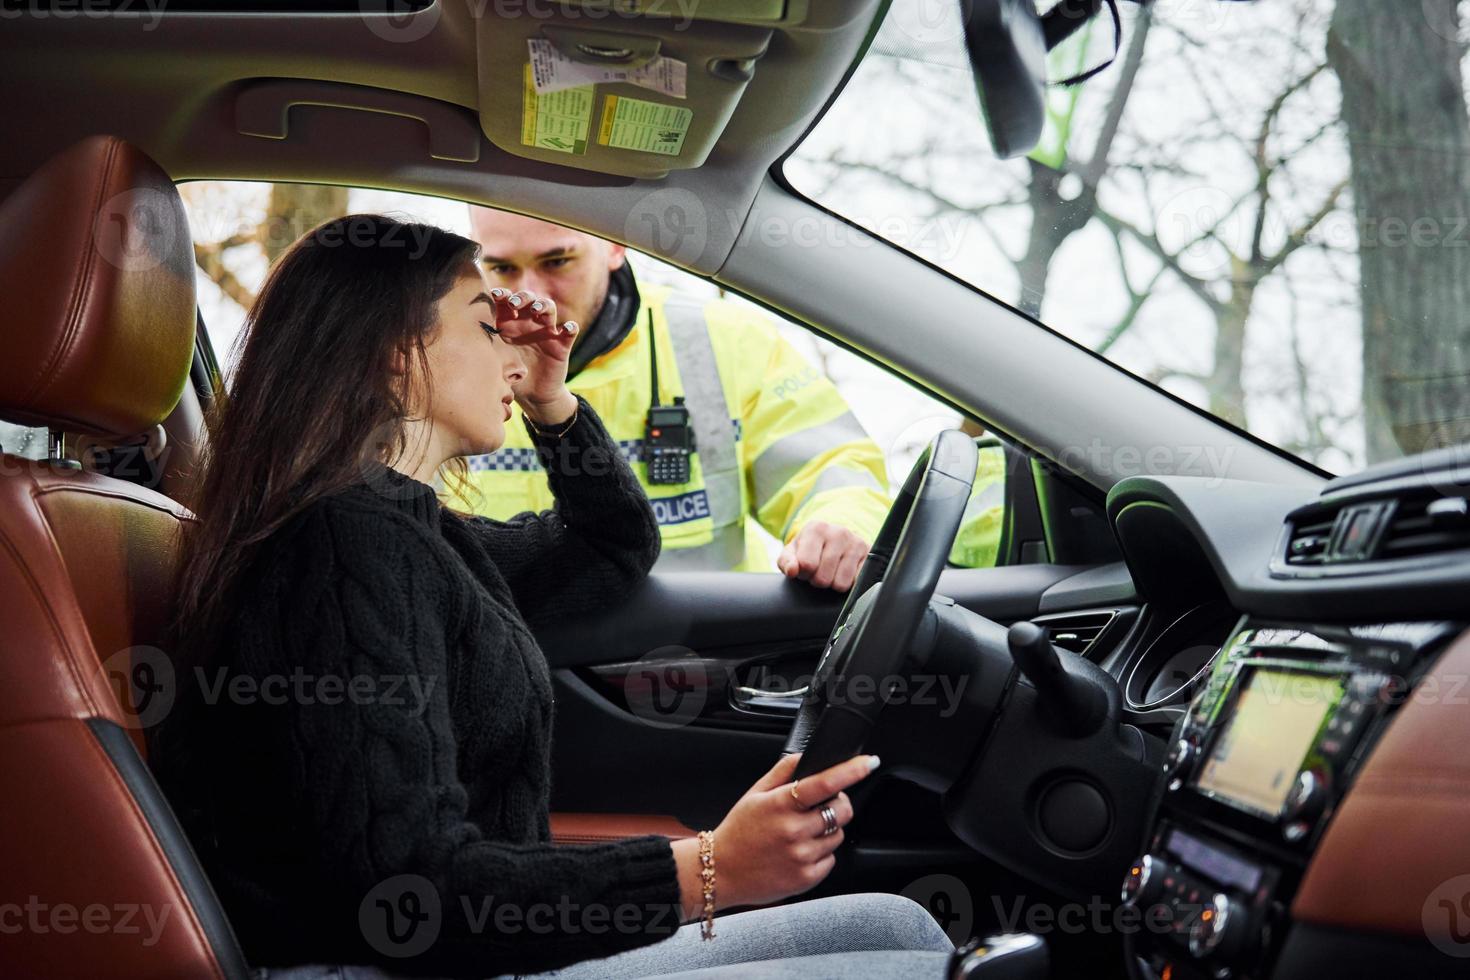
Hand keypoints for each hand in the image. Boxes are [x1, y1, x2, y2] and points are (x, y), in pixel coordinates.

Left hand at [491, 287, 578, 424]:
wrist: (532, 396)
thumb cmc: (510, 376)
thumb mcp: (496, 360)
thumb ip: (487, 346)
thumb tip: (463, 335)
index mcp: (510, 322)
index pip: (507, 302)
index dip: (502, 296)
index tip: (495, 297)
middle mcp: (529, 322)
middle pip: (528, 299)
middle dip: (522, 297)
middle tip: (514, 303)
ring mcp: (546, 331)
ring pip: (548, 309)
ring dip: (543, 306)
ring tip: (537, 310)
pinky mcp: (561, 343)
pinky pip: (570, 331)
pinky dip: (570, 327)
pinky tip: (567, 328)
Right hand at [696, 752, 876, 912]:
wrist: (721, 872)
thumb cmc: (739, 831)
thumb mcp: (755, 794)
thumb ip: (783, 772)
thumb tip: (805, 756)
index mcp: (780, 805)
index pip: (824, 783)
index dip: (851, 771)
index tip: (869, 762)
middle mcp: (793, 831)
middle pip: (842, 810)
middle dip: (838, 803)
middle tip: (818, 807)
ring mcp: (801, 856)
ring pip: (838, 835)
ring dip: (827, 831)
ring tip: (801, 833)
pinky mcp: (806, 878)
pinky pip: (831, 859)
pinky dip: (821, 854)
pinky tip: (799, 852)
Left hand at [777, 521, 869, 591]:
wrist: (834, 537)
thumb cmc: (810, 548)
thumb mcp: (792, 552)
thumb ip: (786, 562)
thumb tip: (792, 570)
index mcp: (817, 528)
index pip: (807, 565)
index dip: (803, 573)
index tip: (805, 568)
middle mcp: (839, 532)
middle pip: (823, 578)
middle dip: (818, 580)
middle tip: (818, 571)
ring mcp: (857, 543)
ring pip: (840, 584)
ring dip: (833, 583)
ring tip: (831, 571)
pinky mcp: (870, 555)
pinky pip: (856, 584)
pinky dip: (849, 583)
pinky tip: (844, 572)